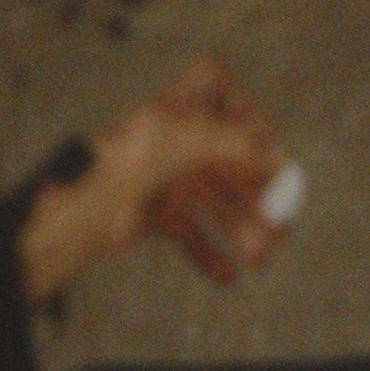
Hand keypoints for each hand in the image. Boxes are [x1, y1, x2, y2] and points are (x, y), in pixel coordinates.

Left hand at [18, 59, 290, 304]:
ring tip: (259, 259)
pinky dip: (209, 254)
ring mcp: (167, 176)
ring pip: (218, 203)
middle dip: (260, 197)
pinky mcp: (155, 211)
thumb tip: (277, 161)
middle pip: (233, 163)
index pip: (224, 94)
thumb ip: (242, 144)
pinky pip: (191, 232)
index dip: (251, 118)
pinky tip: (227, 276)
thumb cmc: (137, 159)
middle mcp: (178, 140)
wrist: (87, 204)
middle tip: (282, 227)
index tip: (270, 149)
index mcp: (183, 108)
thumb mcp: (198, 140)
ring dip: (243, 231)